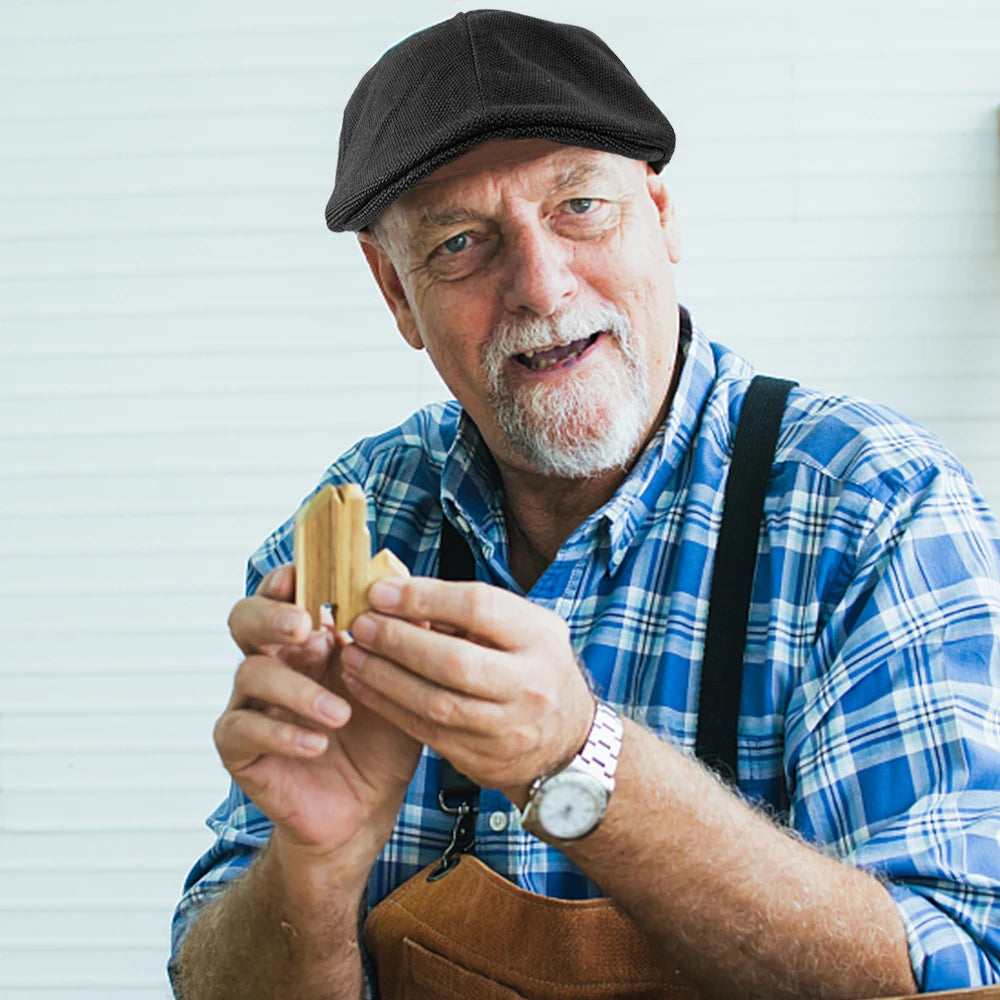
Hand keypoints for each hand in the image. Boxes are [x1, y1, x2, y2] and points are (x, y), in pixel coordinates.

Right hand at [214, 565, 422, 864]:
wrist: (367, 809)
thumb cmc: (381, 740)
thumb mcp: (404, 684)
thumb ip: (402, 634)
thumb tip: (404, 579)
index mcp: (311, 641)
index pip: (284, 594)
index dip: (286, 579)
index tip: (303, 575)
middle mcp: (275, 663)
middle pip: (244, 618)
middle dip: (270, 615)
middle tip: (304, 627)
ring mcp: (253, 704)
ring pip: (250, 673)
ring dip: (297, 689)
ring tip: (339, 714)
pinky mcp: (241, 748)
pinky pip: (242, 728)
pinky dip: (281, 732)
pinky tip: (316, 744)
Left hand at [338, 577, 595, 805]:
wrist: (567, 742)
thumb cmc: (535, 667)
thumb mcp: (525, 627)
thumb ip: (472, 610)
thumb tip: (402, 591)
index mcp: (539, 638)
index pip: (479, 607)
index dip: (425, 597)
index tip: (382, 592)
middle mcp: (528, 684)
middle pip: (454, 660)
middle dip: (398, 640)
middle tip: (360, 624)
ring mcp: (506, 727)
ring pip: (434, 702)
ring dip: (383, 676)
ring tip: (351, 653)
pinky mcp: (483, 759)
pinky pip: (425, 731)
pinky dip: (387, 706)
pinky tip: (361, 685)